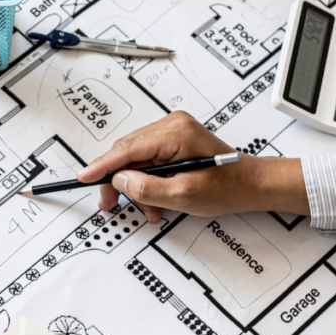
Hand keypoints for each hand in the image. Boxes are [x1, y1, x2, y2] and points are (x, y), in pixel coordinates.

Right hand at [76, 111, 309, 222]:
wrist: (252, 184)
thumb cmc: (228, 187)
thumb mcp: (184, 196)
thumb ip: (148, 188)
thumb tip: (120, 180)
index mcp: (175, 133)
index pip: (126, 149)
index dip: (101, 166)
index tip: (84, 177)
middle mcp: (171, 125)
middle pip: (127, 153)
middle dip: (119, 181)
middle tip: (110, 204)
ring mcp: (172, 130)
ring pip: (135, 158)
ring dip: (136, 185)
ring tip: (150, 209)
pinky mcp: (173, 139)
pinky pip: (147, 159)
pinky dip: (147, 180)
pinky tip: (156, 198)